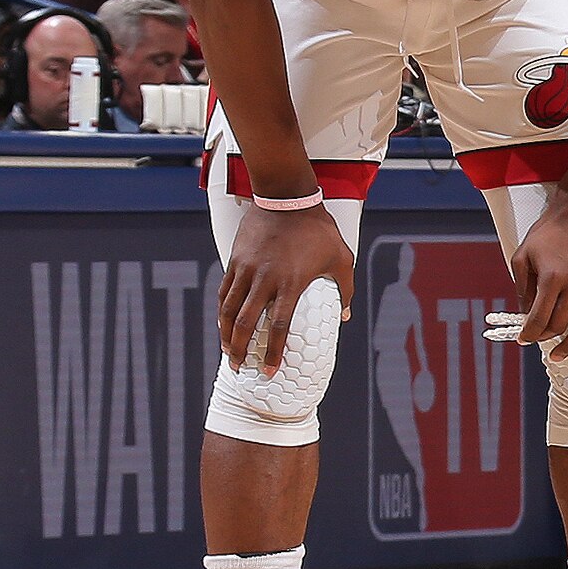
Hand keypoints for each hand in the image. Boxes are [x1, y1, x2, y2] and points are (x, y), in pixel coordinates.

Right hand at [215, 198, 355, 371]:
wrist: (287, 197)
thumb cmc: (318, 229)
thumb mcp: (340, 257)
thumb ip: (345, 289)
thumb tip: (344, 315)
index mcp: (291, 283)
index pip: (278, 326)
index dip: (272, 352)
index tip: (270, 370)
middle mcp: (265, 279)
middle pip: (245, 324)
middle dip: (239, 350)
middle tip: (240, 367)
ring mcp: (246, 269)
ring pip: (228, 310)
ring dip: (225, 334)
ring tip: (228, 351)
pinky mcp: (235, 260)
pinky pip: (225, 291)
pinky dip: (222, 310)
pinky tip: (224, 322)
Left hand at [513, 183, 567, 361]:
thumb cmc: (550, 231)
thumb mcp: (523, 255)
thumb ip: (522, 287)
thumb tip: (525, 314)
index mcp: (552, 278)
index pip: (538, 319)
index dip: (528, 334)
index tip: (524, 339)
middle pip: (559, 325)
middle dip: (545, 336)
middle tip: (539, 338)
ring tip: (559, 355)